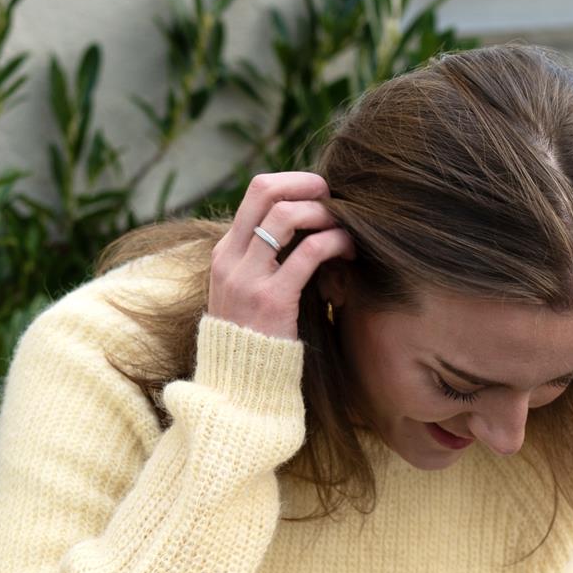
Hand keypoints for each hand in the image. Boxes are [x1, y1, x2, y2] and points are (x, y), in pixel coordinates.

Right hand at [207, 170, 354, 341]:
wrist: (239, 389)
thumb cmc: (254, 342)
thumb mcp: (246, 295)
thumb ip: (263, 263)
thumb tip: (299, 231)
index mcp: (224, 254)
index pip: (255, 192)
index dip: (292, 184)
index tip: (317, 195)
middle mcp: (231, 260)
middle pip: (264, 190)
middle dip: (305, 184)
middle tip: (332, 196)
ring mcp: (249, 279)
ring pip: (286, 215)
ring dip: (321, 213)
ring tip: (343, 227)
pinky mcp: (273, 300)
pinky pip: (309, 253)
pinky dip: (334, 242)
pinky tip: (349, 250)